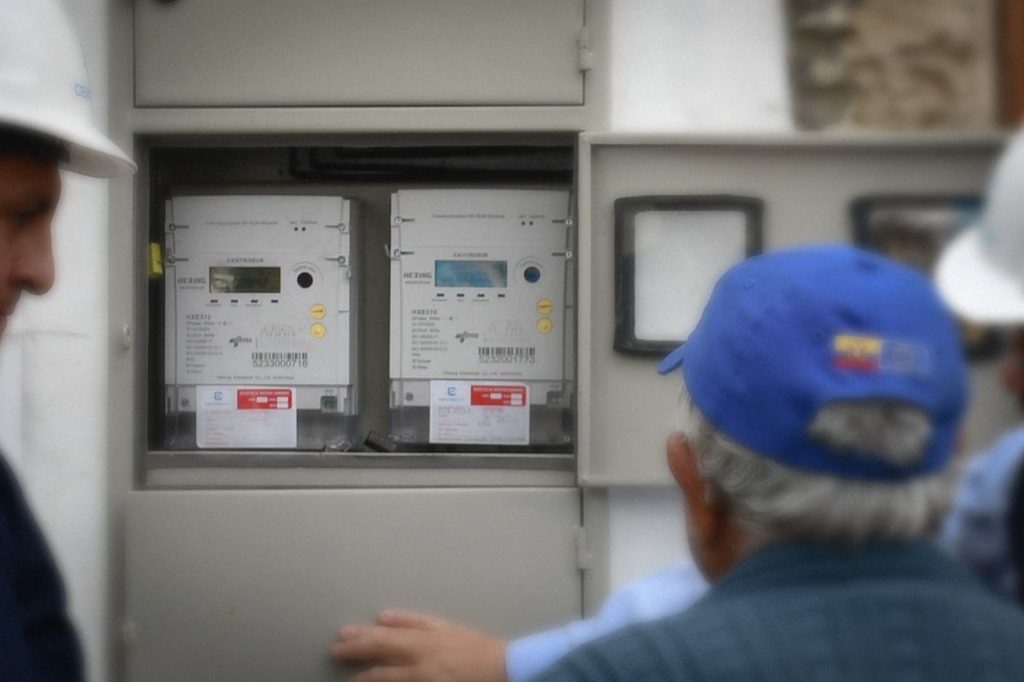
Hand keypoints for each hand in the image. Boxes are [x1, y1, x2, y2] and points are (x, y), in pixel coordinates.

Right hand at [332, 610, 507, 681]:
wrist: (516, 672)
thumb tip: (391, 679)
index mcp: (422, 674)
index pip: (380, 677)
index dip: (360, 680)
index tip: (346, 681)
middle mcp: (424, 652)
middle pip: (381, 647)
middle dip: (356, 648)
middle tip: (335, 648)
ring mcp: (437, 637)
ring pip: (395, 630)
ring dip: (370, 631)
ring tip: (347, 630)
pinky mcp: (451, 629)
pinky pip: (420, 619)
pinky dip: (401, 617)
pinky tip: (386, 615)